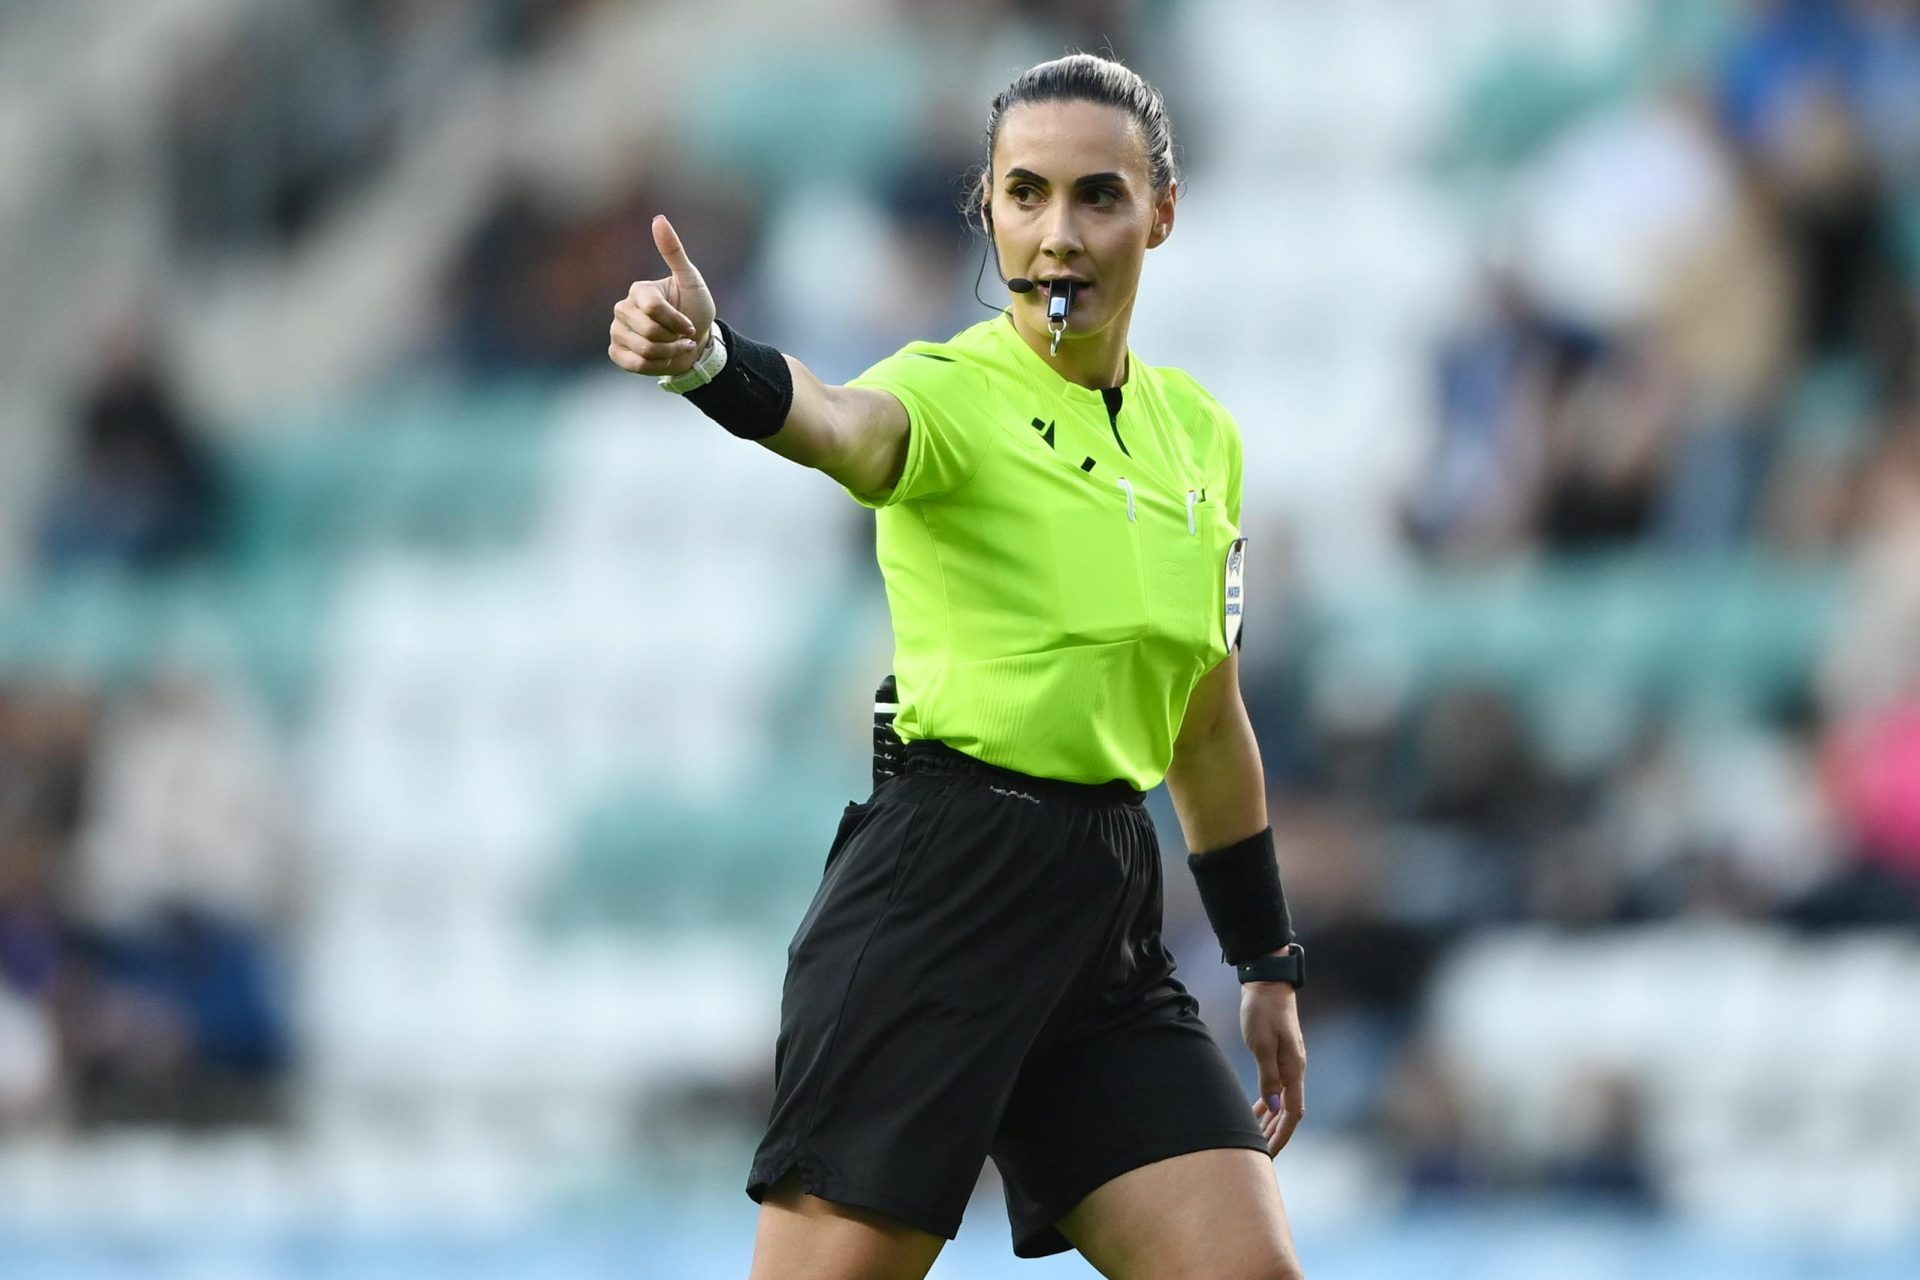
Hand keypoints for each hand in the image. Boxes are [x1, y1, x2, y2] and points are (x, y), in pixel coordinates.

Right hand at [608, 214, 718, 377]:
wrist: (696, 343)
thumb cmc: (695, 310)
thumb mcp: (691, 280)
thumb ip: (674, 252)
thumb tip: (658, 218)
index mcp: (638, 291)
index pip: (654, 309)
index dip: (677, 321)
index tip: (690, 325)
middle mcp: (622, 309)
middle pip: (649, 331)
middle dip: (674, 339)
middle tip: (683, 337)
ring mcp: (617, 331)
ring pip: (644, 350)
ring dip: (669, 354)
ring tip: (676, 348)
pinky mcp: (617, 353)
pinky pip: (633, 364)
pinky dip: (656, 366)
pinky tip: (663, 359)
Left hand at [1242, 977, 1305, 1154]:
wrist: (1268, 984)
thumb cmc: (1263, 1012)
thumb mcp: (1261, 1044)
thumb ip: (1268, 1076)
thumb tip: (1271, 1107)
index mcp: (1294, 1069)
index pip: (1293, 1113)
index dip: (1282, 1135)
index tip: (1270, 1154)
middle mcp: (1295, 1070)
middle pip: (1289, 1113)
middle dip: (1276, 1135)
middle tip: (1260, 1157)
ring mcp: (1289, 1064)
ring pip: (1282, 1103)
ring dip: (1270, 1122)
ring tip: (1256, 1141)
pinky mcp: (1280, 1057)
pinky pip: (1276, 1089)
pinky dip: (1266, 1104)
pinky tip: (1256, 1113)